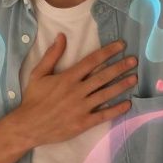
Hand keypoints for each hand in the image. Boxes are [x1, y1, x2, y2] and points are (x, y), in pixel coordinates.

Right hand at [11, 35, 137, 147]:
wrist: (28, 126)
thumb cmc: (33, 99)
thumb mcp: (38, 73)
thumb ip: (51, 55)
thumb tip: (61, 36)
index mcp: (67, 78)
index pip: (92, 61)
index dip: (108, 52)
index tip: (121, 46)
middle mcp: (77, 91)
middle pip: (103, 76)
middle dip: (120, 67)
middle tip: (134, 61)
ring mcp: (81, 108)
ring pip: (106, 94)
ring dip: (122, 85)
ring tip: (134, 78)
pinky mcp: (83, 123)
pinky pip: (104, 115)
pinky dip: (117, 109)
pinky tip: (128, 103)